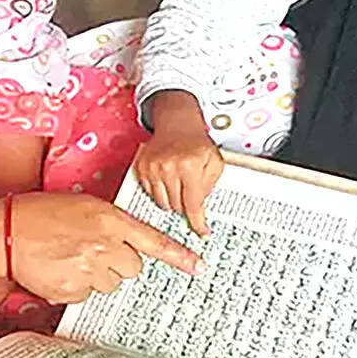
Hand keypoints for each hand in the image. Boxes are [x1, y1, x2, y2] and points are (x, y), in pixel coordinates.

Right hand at [0, 192, 204, 303]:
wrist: (3, 233)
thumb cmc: (40, 214)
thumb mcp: (83, 207)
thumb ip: (111, 224)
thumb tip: (127, 244)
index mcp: (110, 220)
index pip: (155, 241)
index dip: (179, 256)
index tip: (199, 267)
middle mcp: (104, 245)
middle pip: (133, 268)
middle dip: (119, 263)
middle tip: (94, 252)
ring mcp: (88, 270)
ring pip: (110, 284)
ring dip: (97, 276)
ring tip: (71, 258)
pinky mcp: (71, 289)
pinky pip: (86, 295)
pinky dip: (76, 287)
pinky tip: (59, 270)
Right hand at [133, 91, 222, 235]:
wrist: (177, 124)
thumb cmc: (198, 144)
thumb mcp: (215, 162)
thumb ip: (210, 186)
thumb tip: (201, 208)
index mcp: (190, 166)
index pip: (194, 204)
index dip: (198, 222)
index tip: (201, 233)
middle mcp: (169, 167)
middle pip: (176, 206)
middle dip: (186, 206)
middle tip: (190, 196)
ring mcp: (152, 168)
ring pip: (162, 202)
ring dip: (172, 200)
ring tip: (179, 185)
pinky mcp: (141, 168)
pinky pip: (150, 193)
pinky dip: (160, 191)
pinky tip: (168, 179)